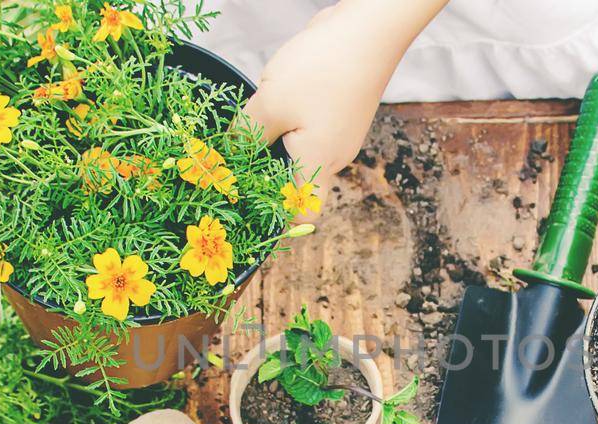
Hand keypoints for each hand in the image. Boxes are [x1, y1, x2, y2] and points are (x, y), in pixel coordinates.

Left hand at [242, 0, 446, 216]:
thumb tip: (228, 156)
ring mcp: (341, 133)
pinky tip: (274, 102)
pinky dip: (290, 123)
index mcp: (320, 163)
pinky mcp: (341, 111)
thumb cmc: (322, 69)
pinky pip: (310, 129)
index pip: (304, 213)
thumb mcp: (271, 103)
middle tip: (234, 166)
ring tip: (250, 128)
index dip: (280, 220)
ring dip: (277, 145)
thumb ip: (246, 135)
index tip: (250, 211)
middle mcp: (336, 155)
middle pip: (301, 182)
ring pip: (303, 152)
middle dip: (269, 176)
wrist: (369, 29)